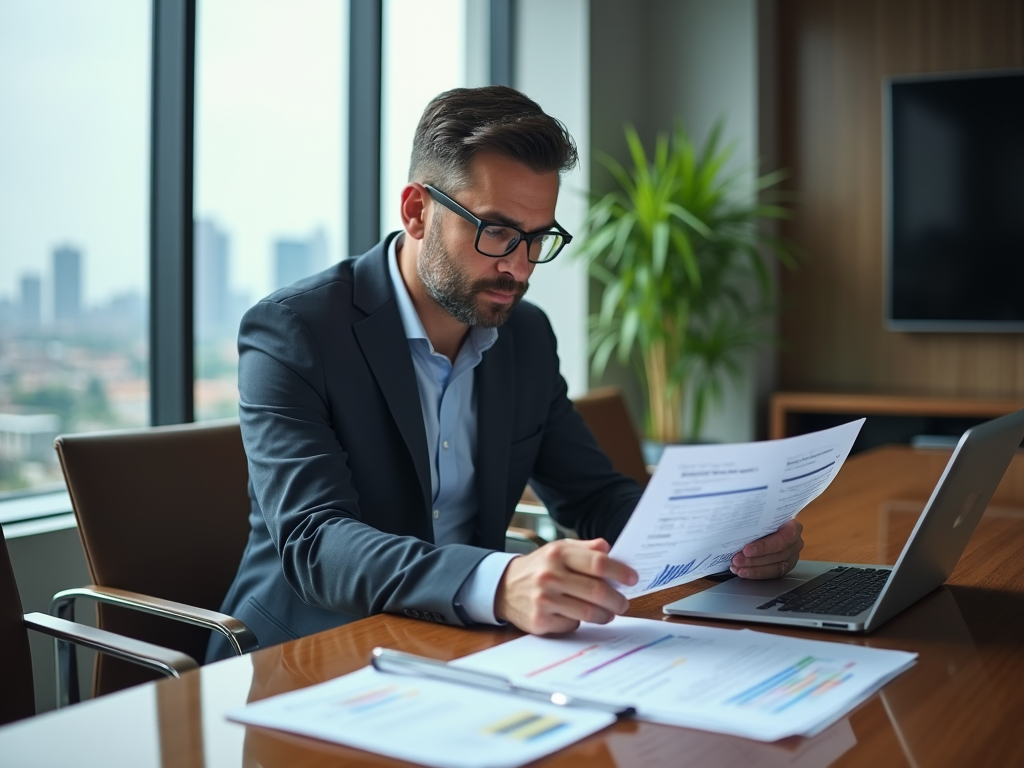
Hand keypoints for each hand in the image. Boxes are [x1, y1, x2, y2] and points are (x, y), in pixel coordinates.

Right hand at [494, 538, 638, 634]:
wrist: (504, 587)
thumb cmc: (539, 567)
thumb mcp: (559, 549)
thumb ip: (586, 549)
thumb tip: (610, 549)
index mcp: (558, 554)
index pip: (598, 563)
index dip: (620, 572)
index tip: (632, 579)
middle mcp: (550, 576)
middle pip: (597, 591)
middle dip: (617, 600)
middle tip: (623, 603)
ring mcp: (544, 600)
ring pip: (588, 613)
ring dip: (605, 615)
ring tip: (609, 612)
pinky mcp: (540, 621)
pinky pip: (572, 625)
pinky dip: (581, 622)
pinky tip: (579, 616)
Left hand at [730, 520, 803, 578]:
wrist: (764, 525)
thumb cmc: (762, 518)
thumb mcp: (760, 514)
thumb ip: (754, 516)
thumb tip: (737, 516)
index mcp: (793, 526)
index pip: (785, 537)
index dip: (765, 545)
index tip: (747, 549)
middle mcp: (796, 543)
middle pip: (778, 554)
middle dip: (755, 559)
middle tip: (737, 559)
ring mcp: (792, 556)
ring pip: (775, 566)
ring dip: (753, 568)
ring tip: (737, 567)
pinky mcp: (784, 567)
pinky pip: (771, 574)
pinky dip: (755, 573)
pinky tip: (742, 571)